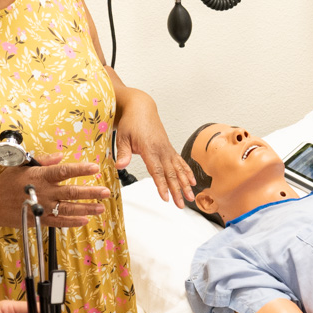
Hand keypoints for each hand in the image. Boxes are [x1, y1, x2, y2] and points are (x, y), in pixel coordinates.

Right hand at [0, 156, 109, 229]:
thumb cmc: (5, 182)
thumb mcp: (21, 165)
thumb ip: (43, 160)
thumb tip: (59, 156)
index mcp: (40, 176)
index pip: (65, 171)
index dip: (81, 169)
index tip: (95, 168)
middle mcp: (44, 192)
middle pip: (72, 192)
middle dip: (91, 192)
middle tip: (105, 191)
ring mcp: (42, 207)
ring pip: (69, 209)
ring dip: (87, 208)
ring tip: (101, 207)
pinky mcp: (40, 220)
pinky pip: (60, 222)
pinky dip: (73, 222)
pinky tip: (85, 220)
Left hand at [116, 90, 196, 207]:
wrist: (141, 107)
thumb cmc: (131, 122)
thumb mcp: (122, 136)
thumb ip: (123, 152)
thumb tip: (120, 165)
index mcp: (150, 148)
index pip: (157, 171)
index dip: (162, 185)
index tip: (166, 198)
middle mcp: (162, 150)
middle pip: (171, 174)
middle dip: (177, 190)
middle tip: (181, 204)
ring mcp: (167, 149)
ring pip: (178, 169)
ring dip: (185, 184)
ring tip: (191, 197)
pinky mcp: (169, 148)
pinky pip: (180, 162)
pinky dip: (187, 172)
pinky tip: (192, 182)